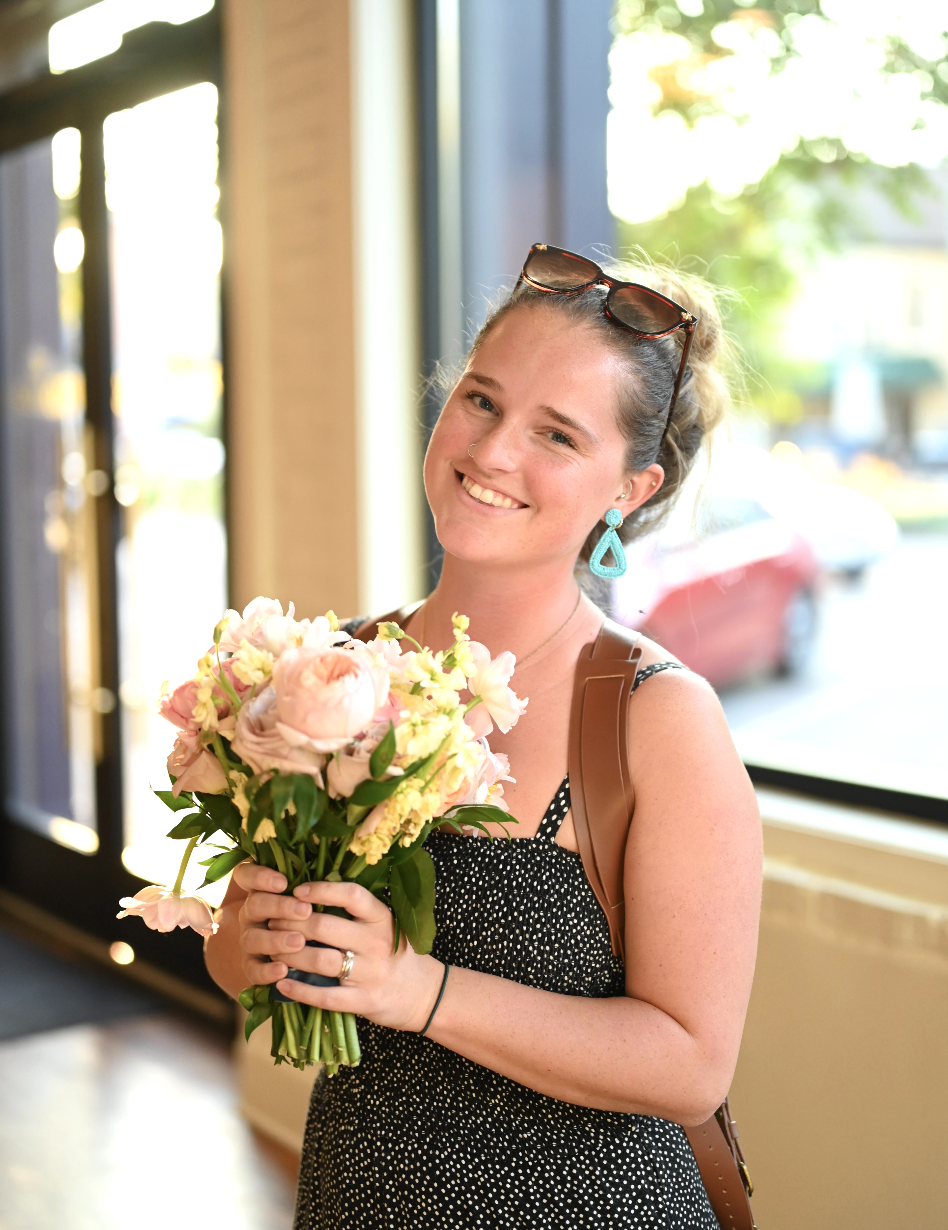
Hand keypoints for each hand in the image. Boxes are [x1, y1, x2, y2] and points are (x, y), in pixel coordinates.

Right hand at [232, 861, 309, 986]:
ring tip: (300, 942)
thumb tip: (333, 872)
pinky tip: (283, 970)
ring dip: (275, 939)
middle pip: (254, 904)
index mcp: (262, 889)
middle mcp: (252, 913)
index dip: (259, 876)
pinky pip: (252, 970)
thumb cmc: (317, 915)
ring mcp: (250, 939)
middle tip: (305, 910)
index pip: (246, 875)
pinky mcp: (252, 966)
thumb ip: (312, 886)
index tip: (283, 882)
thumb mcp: (314, 896)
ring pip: (251, 938)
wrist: (305, 954)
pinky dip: (266, 971)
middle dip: (280, 906)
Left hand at [268, 880, 444, 1032]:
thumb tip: (310, 895)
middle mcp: (378, 943)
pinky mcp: (364, 1001)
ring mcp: (371, 973)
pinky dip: (299, 990)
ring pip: (321, 961)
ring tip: (272, 949)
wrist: (425, 993)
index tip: (297, 890)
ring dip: (290, 954)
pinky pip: (326, 996)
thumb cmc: (396, 953)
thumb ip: (356, 913)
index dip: (322, 890)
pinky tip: (282, 983)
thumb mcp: (385, 925)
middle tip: (273, 921)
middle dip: (292, 922)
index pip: (351, 895)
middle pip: (326, 926)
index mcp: (383, 918)